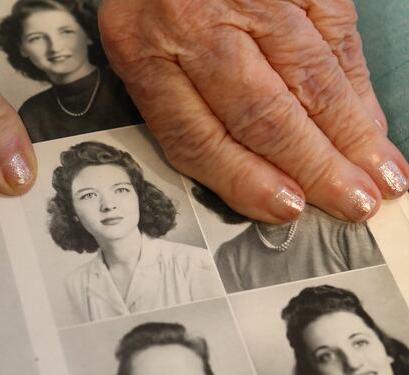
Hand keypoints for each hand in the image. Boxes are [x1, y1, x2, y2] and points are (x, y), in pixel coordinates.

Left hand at [99, 0, 408, 222]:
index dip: (246, 181)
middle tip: (352, 204)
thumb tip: (259, 177)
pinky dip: (358, 89)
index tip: (286, 207)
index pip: (196, 137)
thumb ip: (181, 107)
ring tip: (379, 179)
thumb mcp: (143, 51)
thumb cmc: (156, 4)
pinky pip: (337, 39)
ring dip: (351, 137)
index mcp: (141, 50)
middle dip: (314, 168)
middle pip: (261, 115)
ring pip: (310, 81)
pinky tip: (371, 124)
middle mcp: (194, 22)